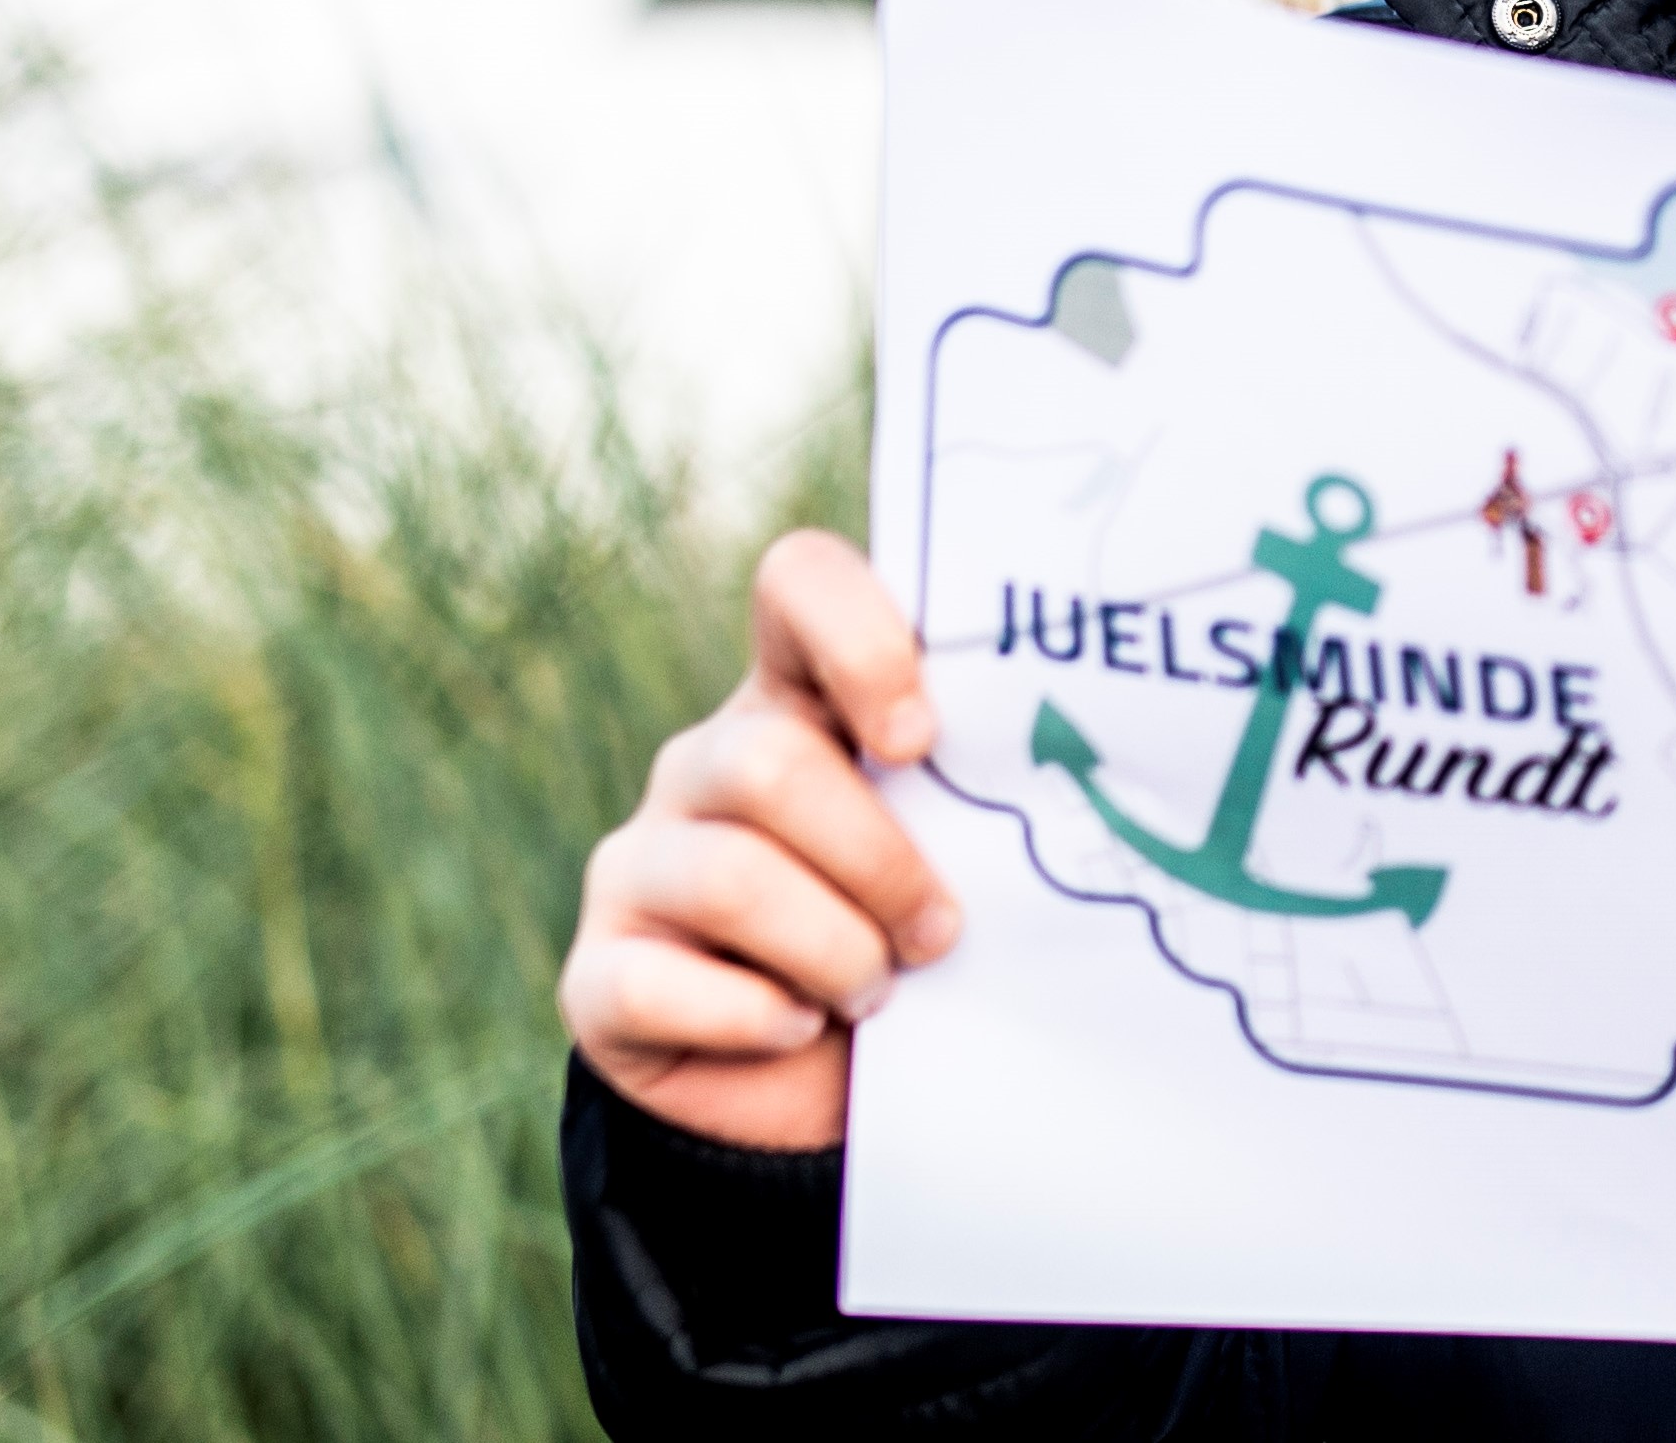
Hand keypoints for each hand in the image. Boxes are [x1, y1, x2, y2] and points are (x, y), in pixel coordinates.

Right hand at [559, 528, 962, 1150]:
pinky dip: (755, 1018)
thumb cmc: (918, 945)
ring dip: (834, 950)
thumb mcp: (957, 856)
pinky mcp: (597, 975)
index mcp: (799, 700)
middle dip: (880, 862)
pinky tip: (798, 1028)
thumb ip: (978, 796)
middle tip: (940, 933)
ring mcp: (637, 865)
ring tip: (880, 992)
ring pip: (729, 876)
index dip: (859, 640)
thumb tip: (1078, 777)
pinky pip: (656, 984)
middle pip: (770, 762)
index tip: (921, 739)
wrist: (824, 1094)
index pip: (799, 582)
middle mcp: (704, 764)